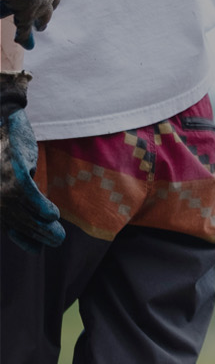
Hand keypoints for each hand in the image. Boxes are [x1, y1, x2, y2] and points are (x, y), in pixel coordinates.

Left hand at [1, 71, 65, 250]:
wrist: (0, 115)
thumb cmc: (4, 145)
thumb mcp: (8, 174)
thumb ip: (15, 195)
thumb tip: (38, 217)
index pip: (4, 222)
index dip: (20, 237)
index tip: (34, 248)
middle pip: (15, 220)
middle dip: (35, 234)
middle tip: (57, 241)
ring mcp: (0, 181)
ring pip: (22, 212)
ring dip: (42, 227)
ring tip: (59, 236)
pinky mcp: (14, 169)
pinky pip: (28, 194)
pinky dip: (40, 207)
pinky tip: (53, 215)